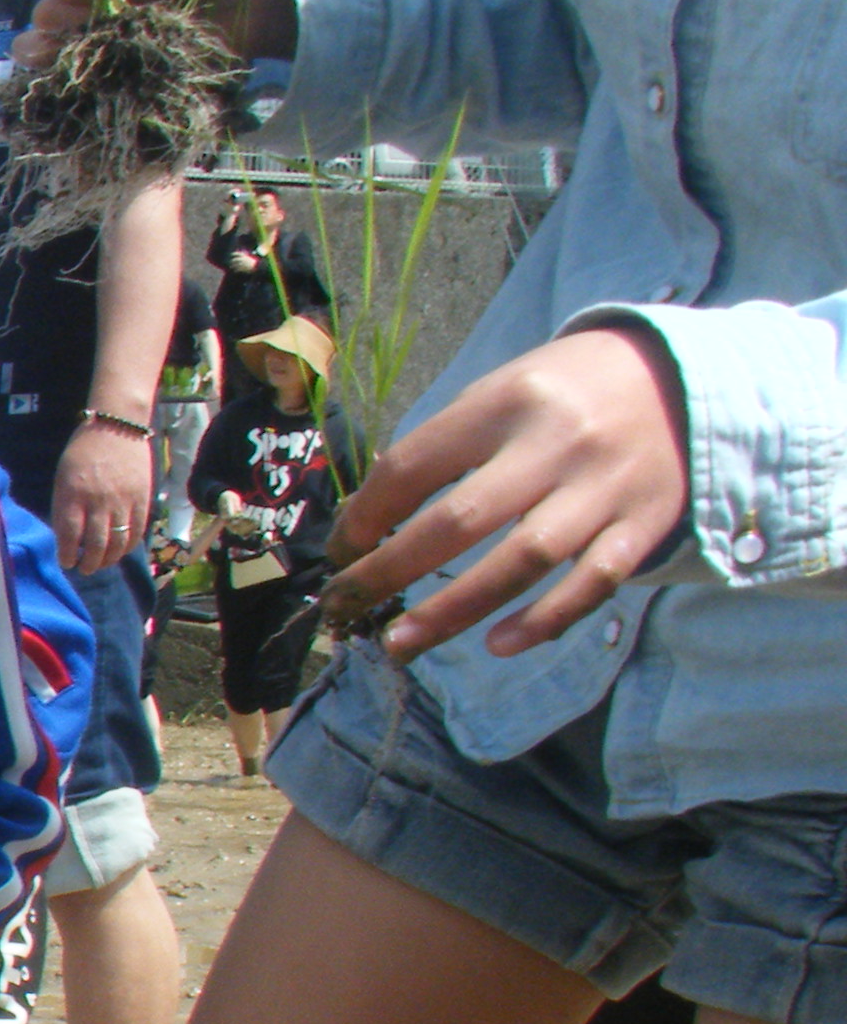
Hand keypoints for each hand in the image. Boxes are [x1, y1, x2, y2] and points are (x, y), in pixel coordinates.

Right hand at [25, 0, 288, 70]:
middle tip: (96, 16)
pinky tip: (57, 69)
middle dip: (64, 6)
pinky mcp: (110, 55)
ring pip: (51, 29)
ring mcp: (100, 19)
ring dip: (55, 38)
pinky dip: (54, 67)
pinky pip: (66, 62)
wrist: (264, 5)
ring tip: (78, 44)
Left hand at [52, 419, 156, 574]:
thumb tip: (67, 537)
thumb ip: (64, 506)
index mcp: (73, 494)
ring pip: (117, 543)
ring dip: (108, 559)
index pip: (69, 534)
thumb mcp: (63, 477)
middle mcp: (99, 501)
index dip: (67, 554)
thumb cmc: (83, 452)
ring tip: (101, 564)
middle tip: (84, 569)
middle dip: (89, 563)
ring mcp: (123, 501)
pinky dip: (128, 547)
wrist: (117, 427)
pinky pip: (137, 532)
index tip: (66, 562)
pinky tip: (120, 551)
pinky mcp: (142, 499)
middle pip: (95, 544)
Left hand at [327, 320, 688, 658]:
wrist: (681, 379)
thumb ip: (444, 449)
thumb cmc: (563, 394)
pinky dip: (544, 621)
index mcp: (505, 403)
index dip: (365, 517)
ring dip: (455, 611)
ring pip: (523, 560)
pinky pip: (592, 584)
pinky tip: (498, 644)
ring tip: (401, 642)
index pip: (413, 467)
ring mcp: (602, 488)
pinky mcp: (642, 525)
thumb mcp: (499, 394)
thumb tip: (369, 522)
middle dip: (390, 571)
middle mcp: (555, 444)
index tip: (342, 550)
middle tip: (347, 606)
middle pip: (459, 521)